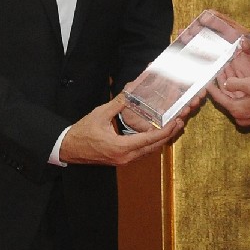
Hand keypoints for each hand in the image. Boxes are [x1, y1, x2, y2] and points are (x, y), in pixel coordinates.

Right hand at [60, 96, 189, 164]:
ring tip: (172, 126)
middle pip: (154, 147)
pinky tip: (156, 133)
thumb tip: (131, 90)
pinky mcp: (122, 159)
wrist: (68, 148)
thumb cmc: (82, 132)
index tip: (177, 121)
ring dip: (161, 139)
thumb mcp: (100, 114)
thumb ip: (118, 103)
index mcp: (121, 147)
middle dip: (169, 134)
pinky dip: (152, 143)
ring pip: (149, 151)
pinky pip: (142, 152)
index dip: (166, 130)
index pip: (150, 139)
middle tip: (180, 121)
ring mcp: (124, 160)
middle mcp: (125, 157)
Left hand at [207, 75, 249, 126]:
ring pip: (234, 100)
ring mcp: (247, 117)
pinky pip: (241, 103)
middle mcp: (240, 116)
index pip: (219, 98)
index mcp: (237, 109)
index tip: (206, 79)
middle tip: (218, 73)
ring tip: (227, 74)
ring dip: (230, 88)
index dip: (212, 88)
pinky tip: (239, 83)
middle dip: (222, 86)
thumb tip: (225, 83)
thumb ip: (235, 83)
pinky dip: (238, 93)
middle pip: (226, 99)